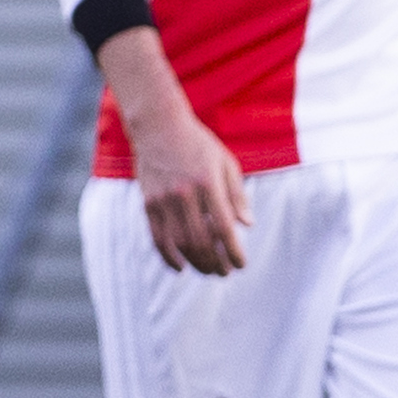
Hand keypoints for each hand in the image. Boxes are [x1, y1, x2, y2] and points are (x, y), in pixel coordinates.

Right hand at [130, 103, 251, 274]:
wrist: (159, 125)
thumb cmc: (198, 144)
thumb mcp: (225, 163)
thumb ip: (237, 195)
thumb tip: (248, 225)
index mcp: (208, 183)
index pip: (224, 227)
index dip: (233, 251)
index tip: (241, 264)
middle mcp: (185, 193)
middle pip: (201, 241)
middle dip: (216, 262)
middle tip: (225, 272)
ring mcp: (164, 199)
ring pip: (180, 244)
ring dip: (196, 263)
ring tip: (209, 271)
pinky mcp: (148, 203)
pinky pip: (158, 238)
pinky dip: (169, 257)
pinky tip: (181, 267)